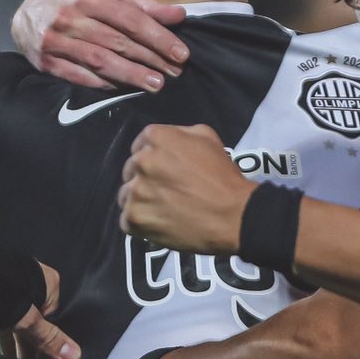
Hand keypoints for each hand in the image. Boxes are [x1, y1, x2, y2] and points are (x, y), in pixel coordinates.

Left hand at [0, 263, 79, 358]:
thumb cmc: (8, 292)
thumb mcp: (30, 320)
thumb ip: (49, 338)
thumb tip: (76, 356)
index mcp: (48, 287)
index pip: (52, 320)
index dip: (48, 343)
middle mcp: (29, 283)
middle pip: (31, 321)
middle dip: (26, 346)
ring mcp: (7, 285)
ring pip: (10, 318)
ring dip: (7, 340)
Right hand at [12, 0, 187, 91]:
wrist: (25, 14)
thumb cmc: (72, 0)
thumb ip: (139, 4)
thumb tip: (178, 14)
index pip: (130, 18)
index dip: (157, 36)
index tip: (180, 52)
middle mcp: (70, 17)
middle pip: (117, 42)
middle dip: (150, 58)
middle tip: (174, 72)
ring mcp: (56, 41)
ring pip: (100, 61)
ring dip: (131, 75)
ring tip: (155, 84)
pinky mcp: (46, 62)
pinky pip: (80, 76)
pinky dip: (103, 84)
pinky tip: (123, 88)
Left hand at [117, 125, 251, 255]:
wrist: (233, 216)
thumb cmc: (223, 177)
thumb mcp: (207, 138)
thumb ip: (180, 134)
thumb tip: (167, 143)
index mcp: (156, 138)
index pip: (140, 145)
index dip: (151, 158)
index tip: (162, 170)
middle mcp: (141, 162)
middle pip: (131, 171)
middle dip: (144, 180)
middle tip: (165, 192)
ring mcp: (135, 191)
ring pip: (126, 196)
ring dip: (140, 202)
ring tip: (163, 210)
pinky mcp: (135, 218)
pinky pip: (126, 221)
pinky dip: (140, 224)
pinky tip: (159, 224)